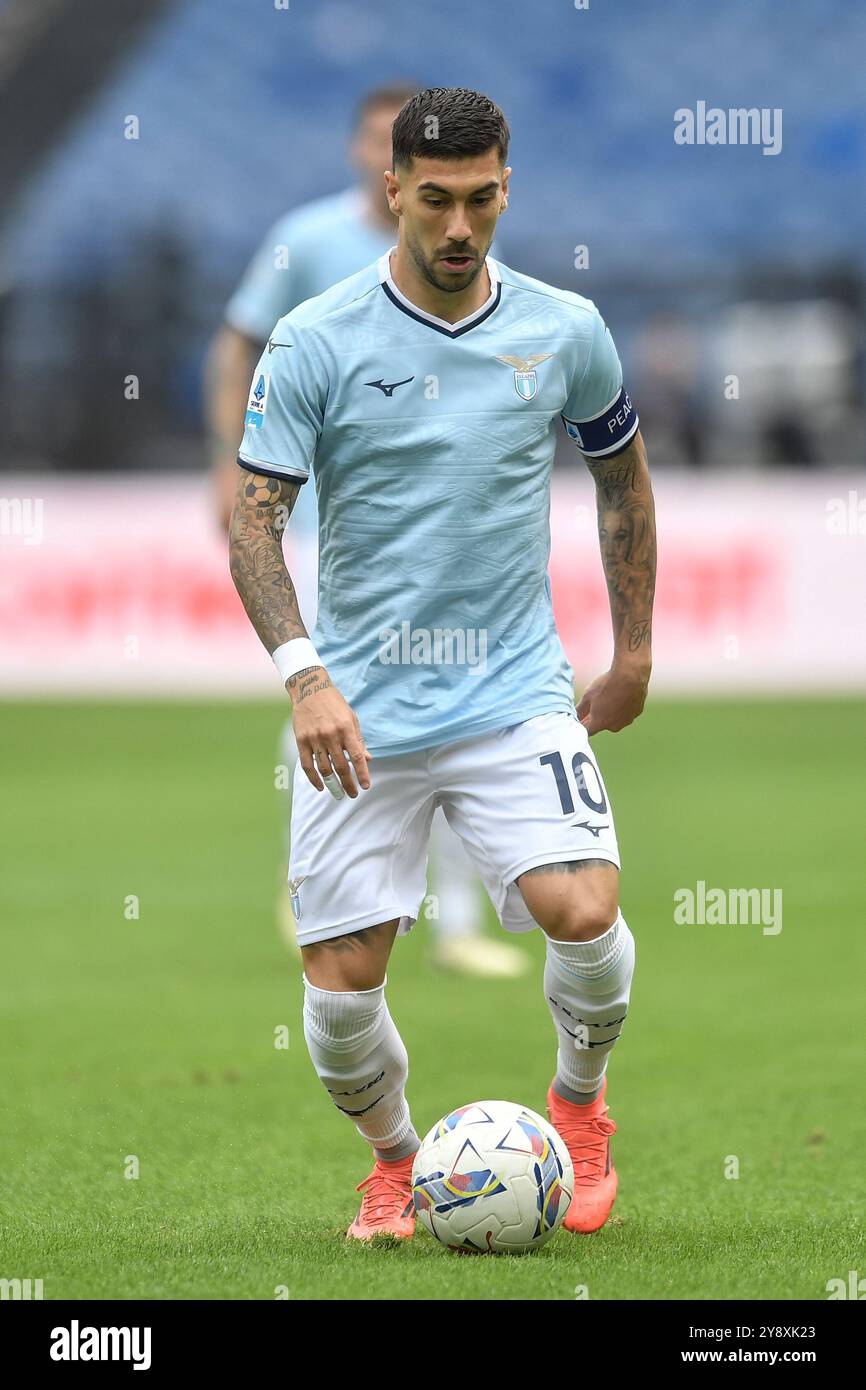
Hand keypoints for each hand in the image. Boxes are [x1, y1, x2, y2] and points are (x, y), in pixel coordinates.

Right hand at [287, 667, 371, 796]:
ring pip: (324, 768)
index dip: (362, 774)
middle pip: (341, 766)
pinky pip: (307, 765)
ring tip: (338, 793)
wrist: (310, 688)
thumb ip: (359, 740)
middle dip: (348, 784)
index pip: (356, 757)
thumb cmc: (335, 704)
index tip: (365, 786)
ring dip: (332, 784)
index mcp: (346, 729)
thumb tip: (368, 759)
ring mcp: (315, 738)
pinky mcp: (302, 740)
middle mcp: (331, 735)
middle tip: (352, 794)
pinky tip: (320, 786)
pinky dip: (314, 778)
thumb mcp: (351, 718)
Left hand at [576, 658, 649, 734]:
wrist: (630, 675)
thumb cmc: (606, 685)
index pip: (588, 731)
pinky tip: (621, 694)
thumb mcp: (588, 696)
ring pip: (616, 719)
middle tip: (595, 703)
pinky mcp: (637, 712)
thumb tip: (574, 716)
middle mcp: (614, 726)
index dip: (583, 725)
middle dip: (597, 717)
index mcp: (600, 724)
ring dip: (611, 712)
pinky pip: (627, 712)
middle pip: (602, 725)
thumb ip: (580, 710)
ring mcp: (627, 720)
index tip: (581, 718)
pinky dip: (623, 707)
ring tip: (609, 696)